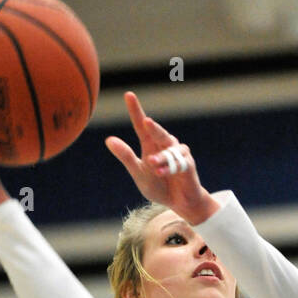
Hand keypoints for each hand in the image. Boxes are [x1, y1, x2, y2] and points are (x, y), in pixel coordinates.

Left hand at [105, 93, 218, 224]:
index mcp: (150, 146)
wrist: (179, 202)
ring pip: (168, 150)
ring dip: (160, 158)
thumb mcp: (138, 173)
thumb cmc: (159, 186)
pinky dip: (169, 167)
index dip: (135, 110)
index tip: (128, 95)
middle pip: (158, 132)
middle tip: (146, 121)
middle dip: (153, 127)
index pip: (141, 126)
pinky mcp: (188, 165)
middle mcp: (164, 146)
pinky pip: (178, 163)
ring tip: (152, 164)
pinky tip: (161, 172)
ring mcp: (177, 154)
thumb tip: (109, 140)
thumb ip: (126, 157)